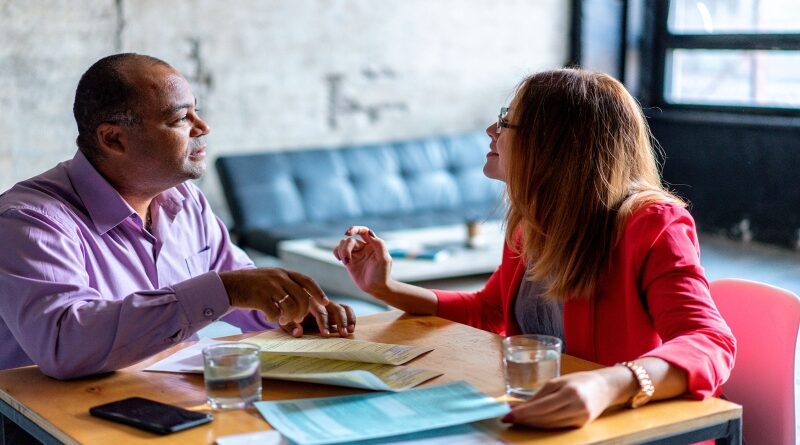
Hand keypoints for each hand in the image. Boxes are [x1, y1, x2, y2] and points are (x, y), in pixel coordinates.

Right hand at [219, 268, 328, 323]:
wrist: (229, 285)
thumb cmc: (253, 286)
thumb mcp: (271, 280)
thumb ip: (287, 287)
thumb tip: (305, 304)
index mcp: (283, 273)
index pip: (307, 281)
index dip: (318, 292)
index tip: (325, 302)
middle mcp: (278, 277)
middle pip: (302, 297)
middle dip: (303, 311)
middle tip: (298, 318)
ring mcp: (269, 286)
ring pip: (291, 306)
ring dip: (290, 317)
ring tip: (282, 320)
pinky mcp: (259, 297)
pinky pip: (275, 313)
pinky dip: (274, 319)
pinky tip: (268, 318)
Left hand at [279, 299, 356, 337]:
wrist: (288, 303)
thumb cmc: (286, 314)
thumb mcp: (284, 320)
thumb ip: (290, 326)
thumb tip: (298, 333)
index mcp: (308, 302)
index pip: (320, 312)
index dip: (324, 323)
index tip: (326, 335)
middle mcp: (320, 302)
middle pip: (334, 308)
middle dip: (339, 322)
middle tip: (342, 334)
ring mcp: (328, 304)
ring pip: (341, 308)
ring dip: (346, 320)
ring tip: (348, 332)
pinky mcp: (334, 308)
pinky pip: (346, 308)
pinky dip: (350, 317)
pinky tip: (352, 328)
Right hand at [333, 226, 392, 294]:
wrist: (376, 288)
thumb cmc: (383, 274)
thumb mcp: (384, 260)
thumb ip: (380, 245)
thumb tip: (369, 233)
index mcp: (373, 244)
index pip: (364, 231)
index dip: (355, 229)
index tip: (347, 233)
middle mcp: (364, 247)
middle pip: (350, 240)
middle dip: (346, 249)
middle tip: (347, 261)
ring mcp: (355, 253)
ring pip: (343, 244)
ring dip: (341, 251)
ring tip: (345, 262)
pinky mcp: (349, 261)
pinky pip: (339, 251)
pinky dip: (336, 252)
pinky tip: (340, 260)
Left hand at [503, 370, 619, 427]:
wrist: (606, 387)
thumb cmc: (580, 380)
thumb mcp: (558, 381)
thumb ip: (539, 394)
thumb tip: (518, 405)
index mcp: (570, 393)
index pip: (541, 407)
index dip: (523, 413)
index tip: (507, 415)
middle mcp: (576, 408)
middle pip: (544, 419)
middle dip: (524, 419)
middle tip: (507, 418)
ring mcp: (580, 419)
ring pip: (549, 425)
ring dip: (531, 424)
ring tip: (517, 420)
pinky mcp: (581, 426)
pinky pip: (557, 427)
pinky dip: (542, 425)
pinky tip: (532, 422)